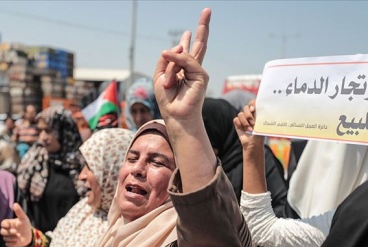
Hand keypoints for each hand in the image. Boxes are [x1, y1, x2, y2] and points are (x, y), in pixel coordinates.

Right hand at [0, 203, 31, 246]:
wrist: (30, 236)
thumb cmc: (26, 226)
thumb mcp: (24, 218)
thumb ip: (19, 212)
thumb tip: (15, 204)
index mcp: (9, 223)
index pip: (3, 223)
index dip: (4, 225)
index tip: (9, 225)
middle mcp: (7, 230)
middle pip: (2, 232)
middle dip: (9, 233)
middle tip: (16, 232)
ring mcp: (8, 237)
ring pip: (5, 238)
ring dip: (12, 238)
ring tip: (19, 237)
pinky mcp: (10, 243)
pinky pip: (7, 244)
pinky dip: (12, 244)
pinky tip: (17, 241)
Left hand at [153, 8, 210, 122]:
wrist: (175, 115)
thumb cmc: (167, 99)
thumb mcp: (159, 75)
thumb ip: (166, 58)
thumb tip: (179, 46)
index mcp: (182, 68)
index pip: (187, 50)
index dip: (188, 39)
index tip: (188, 31)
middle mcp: (192, 68)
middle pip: (200, 44)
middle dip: (203, 27)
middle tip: (207, 10)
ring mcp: (198, 71)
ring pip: (184, 56)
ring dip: (171, 70)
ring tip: (170, 86)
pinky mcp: (202, 76)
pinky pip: (186, 62)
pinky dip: (176, 67)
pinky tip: (171, 79)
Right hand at [233, 100, 263, 149]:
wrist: (253, 143)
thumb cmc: (259, 133)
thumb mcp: (262, 123)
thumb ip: (261, 115)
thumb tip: (263, 107)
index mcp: (256, 112)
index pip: (253, 102)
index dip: (252, 104)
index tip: (253, 110)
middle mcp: (249, 113)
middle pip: (246, 107)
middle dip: (249, 115)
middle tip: (253, 123)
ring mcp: (243, 118)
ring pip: (240, 114)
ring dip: (245, 122)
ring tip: (249, 129)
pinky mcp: (237, 123)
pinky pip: (236, 119)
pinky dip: (240, 125)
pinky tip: (243, 130)